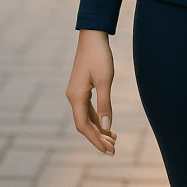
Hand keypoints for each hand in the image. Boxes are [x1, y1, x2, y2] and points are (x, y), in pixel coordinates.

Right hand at [65, 29, 116, 154]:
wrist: (93, 36)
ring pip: (86, 117)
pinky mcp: (81, 87)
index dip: (95, 140)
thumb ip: (105, 104)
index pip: (83, 126)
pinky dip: (97, 118)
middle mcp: (73, 97)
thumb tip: (106, 127)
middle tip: (114, 149)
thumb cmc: (99, 56)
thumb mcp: (105, 80)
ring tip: (114, 139)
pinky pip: (87, 109)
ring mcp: (76, 92)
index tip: (108, 151)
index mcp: (76, 97)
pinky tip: (107, 124)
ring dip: (99, 129)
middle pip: (84, 124)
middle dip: (98, 138)